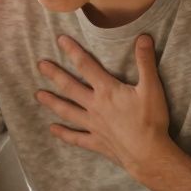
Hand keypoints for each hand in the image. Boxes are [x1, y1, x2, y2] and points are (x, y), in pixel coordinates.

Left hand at [35, 34, 171, 177]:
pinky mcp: (96, 142)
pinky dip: (63, 134)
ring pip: (67, 111)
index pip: (86, 66)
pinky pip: (76, 138)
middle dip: (55, 75)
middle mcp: (95, 106)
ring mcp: (93, 125)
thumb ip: (145, 62)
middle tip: (40, 65)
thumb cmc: (150, 121)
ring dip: (52, 102)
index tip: (60, 40)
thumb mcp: (152, 88)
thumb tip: (143, 37)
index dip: (73, 51)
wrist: (148, 154)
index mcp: (107, 91)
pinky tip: (52, 129)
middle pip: (70, 87)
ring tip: (38, 95)